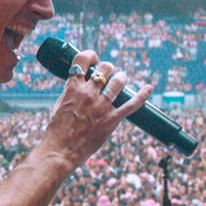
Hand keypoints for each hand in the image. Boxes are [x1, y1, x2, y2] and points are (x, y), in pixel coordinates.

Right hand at [39, 50, 153, 166]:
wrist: (60, 151)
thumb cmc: (56, 130)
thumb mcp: (60, 104)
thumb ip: (70, 92)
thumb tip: (79, 84)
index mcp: (73, 88)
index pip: (83, 60)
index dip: (90, 55)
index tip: (93, 58)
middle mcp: (89, 94)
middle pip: (105, 68)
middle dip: (108, 68)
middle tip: (107, 74)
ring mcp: (101, 106)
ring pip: (118, 82)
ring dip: (121, 78)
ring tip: (120, 79)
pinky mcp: (111, 120)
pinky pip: (132, 105)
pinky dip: (142, 95)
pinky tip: (148, 88)